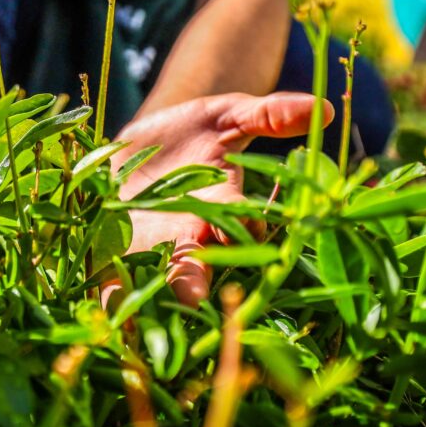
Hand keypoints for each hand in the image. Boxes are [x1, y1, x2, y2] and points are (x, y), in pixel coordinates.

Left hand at [109, 92, 332, 306]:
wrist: (144, 141)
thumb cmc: (194, 131)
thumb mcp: (229, 114)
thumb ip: (269, 114)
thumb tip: (322, 110)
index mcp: (222, 206)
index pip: (241, 223)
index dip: (245, 226)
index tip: (246, 227)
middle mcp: (190, 235)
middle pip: (197, 265)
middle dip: (194, 281)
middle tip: (192, 298)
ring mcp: (153, 245)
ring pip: (155, 279)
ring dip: (147, 295)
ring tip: (135, 316)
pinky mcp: (116, 248)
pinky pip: (113, 277)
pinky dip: (111, 290)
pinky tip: (102, 307)